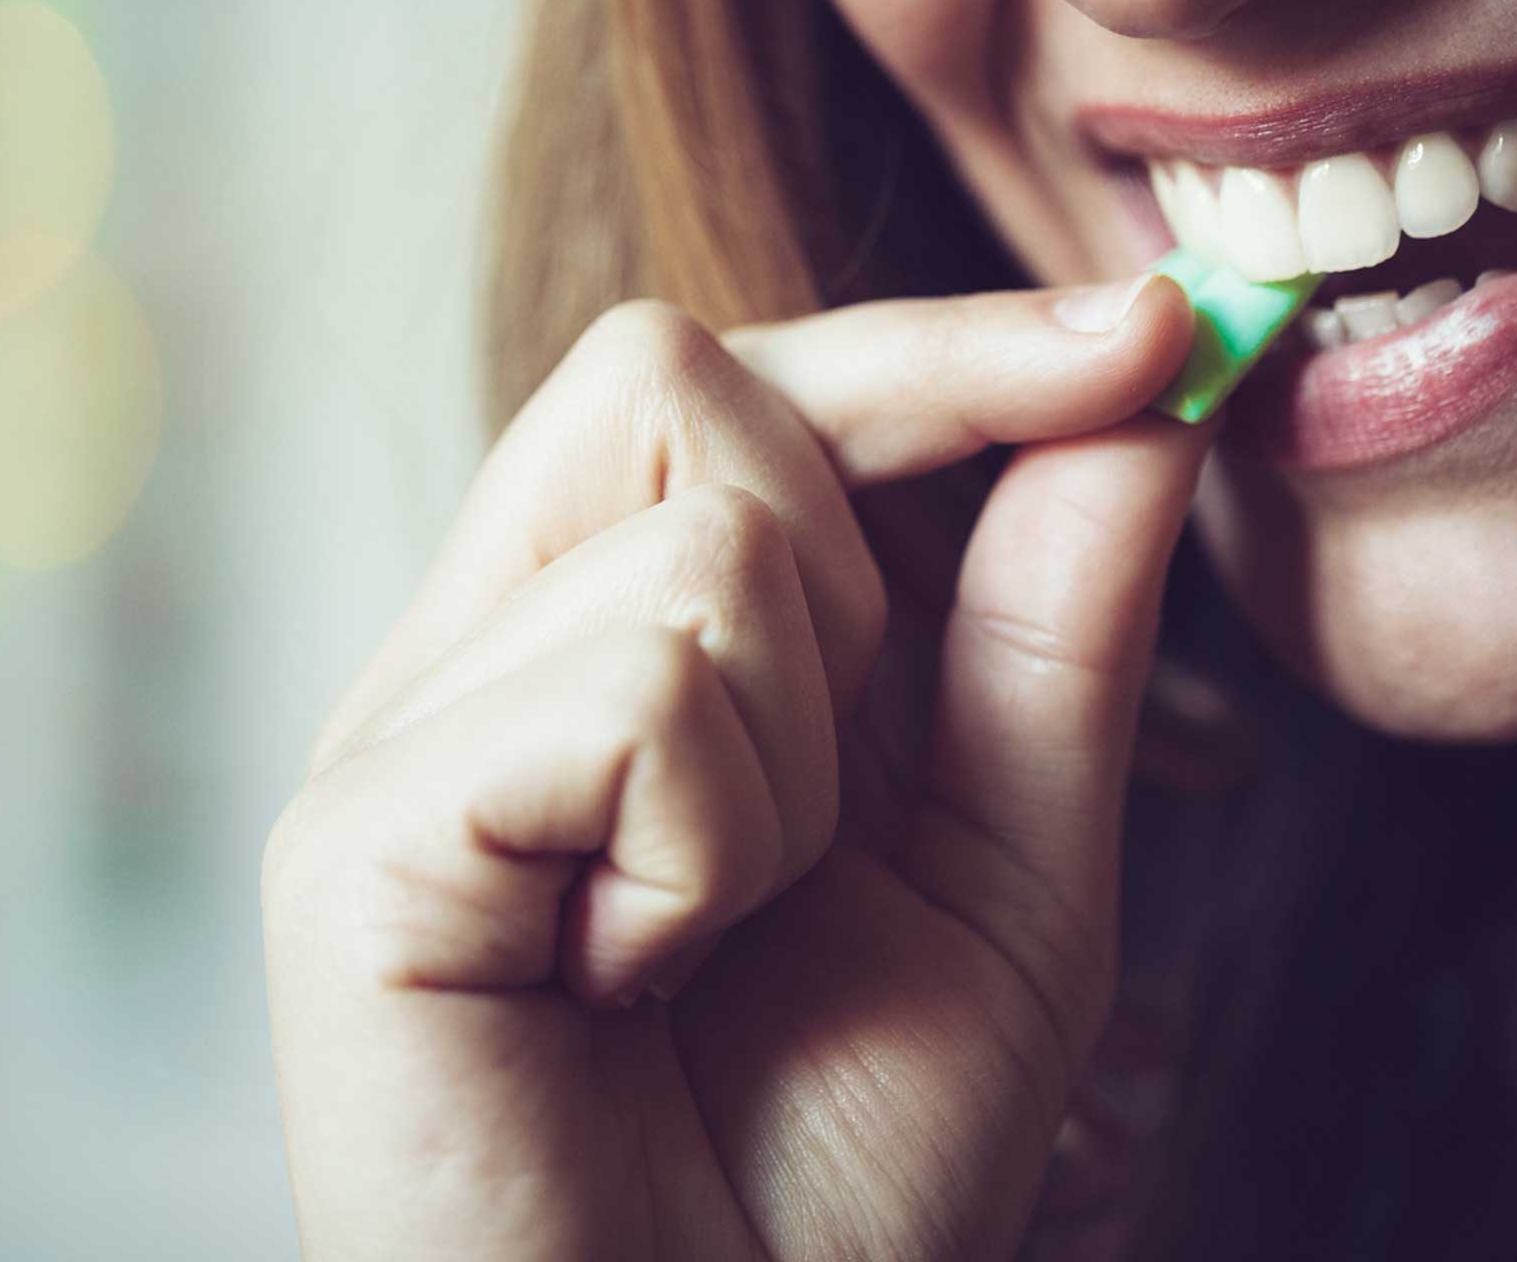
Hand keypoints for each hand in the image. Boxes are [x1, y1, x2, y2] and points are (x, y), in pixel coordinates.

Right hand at [262, 273, 1209, 1259]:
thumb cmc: (834, 1178)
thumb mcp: (1008, 871)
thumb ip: (1056, 626)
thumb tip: (1151, 390)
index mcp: (601, 638)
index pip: (746, 375)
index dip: (950, 348)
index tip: (1164, 338)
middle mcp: (476, 652)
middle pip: (682, 374)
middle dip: (856, 571)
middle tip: (823, 815)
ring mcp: (395, 734)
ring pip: (698, 525)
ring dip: (802, 757)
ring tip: (716, 938)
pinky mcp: (352, 840)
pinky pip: (637, 692)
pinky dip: (718, 844)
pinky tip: (638, 981)